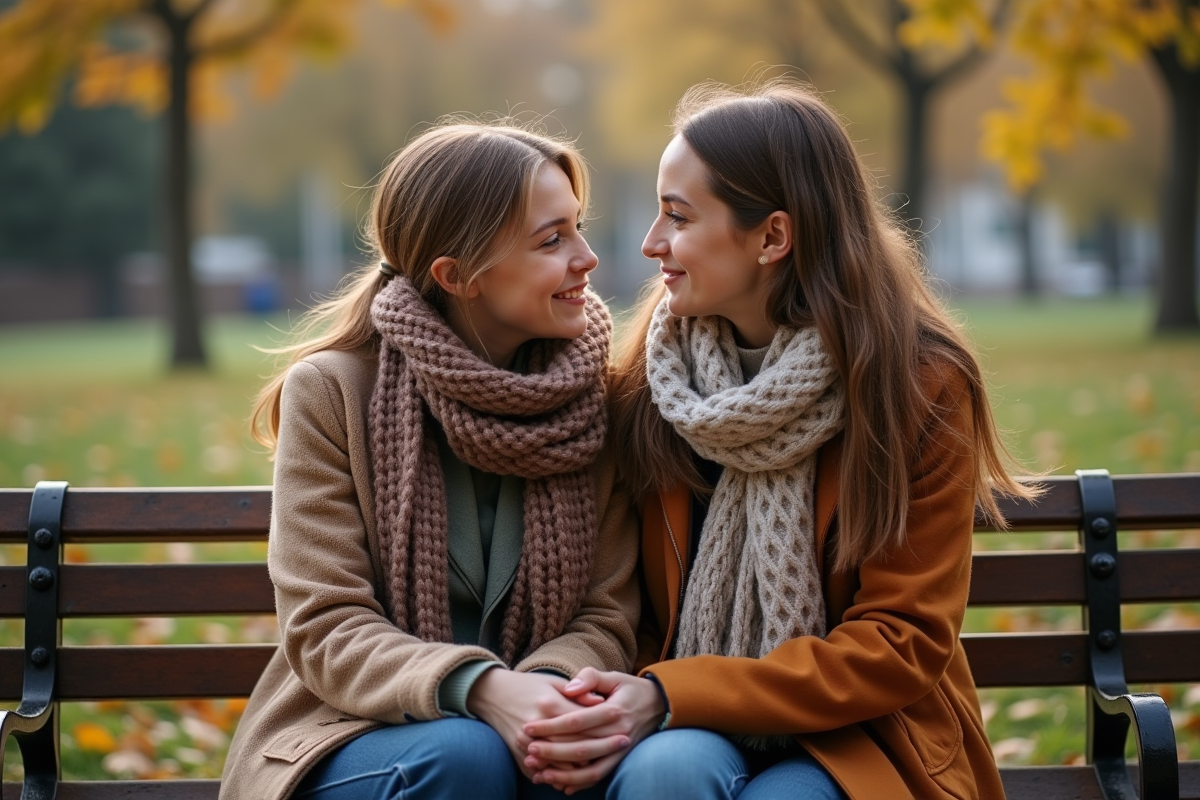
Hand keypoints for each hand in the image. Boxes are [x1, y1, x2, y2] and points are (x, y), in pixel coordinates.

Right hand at [465, 670, 627, 779]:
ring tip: (603, 763)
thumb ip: (578, 692)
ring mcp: (526, 743)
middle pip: (575, 746)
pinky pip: (543, 772)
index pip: (584, 724)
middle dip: (600, 750)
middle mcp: (538, 726)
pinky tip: (576, 775)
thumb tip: (601, 701)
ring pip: (561, 764)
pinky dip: (560, 776)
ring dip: (582, 768)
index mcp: (549, 705)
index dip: (605, 730)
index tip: (625, 732)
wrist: (491, 694)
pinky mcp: (518, 755)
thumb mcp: (553, 681)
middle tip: (622, 748)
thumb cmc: (527, 685)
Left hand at [523, 668, 664, 790]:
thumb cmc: (630, 689)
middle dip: (552, 752)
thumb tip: (570, 688)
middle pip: (581, 748)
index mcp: (613, 710)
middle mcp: (619, 734)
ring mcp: (620, 751)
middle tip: (528, 751)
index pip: (577, 721)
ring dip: (564, 775)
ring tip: (539, 774)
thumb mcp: (613, 676)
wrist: (659, 706)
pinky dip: (580, 783)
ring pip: (590, 770)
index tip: (528, 727)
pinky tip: (560, 785)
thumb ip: (590, 678)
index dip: (551, 726)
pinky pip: (600, 776)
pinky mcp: (620, 760)